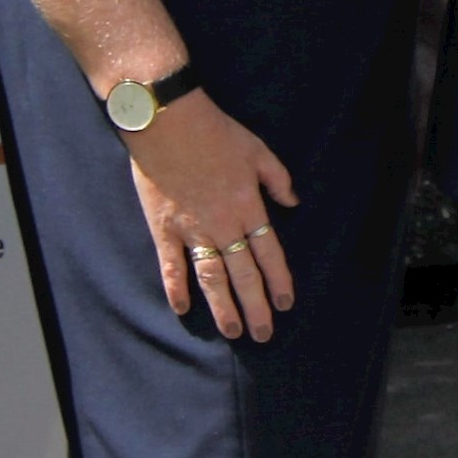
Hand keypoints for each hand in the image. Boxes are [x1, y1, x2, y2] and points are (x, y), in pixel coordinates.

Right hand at [123, 92, 300, 338]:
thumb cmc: (216, 132)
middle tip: (263, 334)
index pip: (269, 253)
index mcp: (248, 207)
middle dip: (256, 306)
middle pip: (243, 274)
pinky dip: (175, 288)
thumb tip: (293, 201)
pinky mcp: (164, 229)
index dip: (279, 280)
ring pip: (211, 277)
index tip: (286, 304)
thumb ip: (278, 178)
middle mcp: (223, 225)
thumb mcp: (258, 149)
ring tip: (233, 331)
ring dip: (222, 307)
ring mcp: (191, 230)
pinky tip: (182, 309)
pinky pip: (171, 266)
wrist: (168, 123)